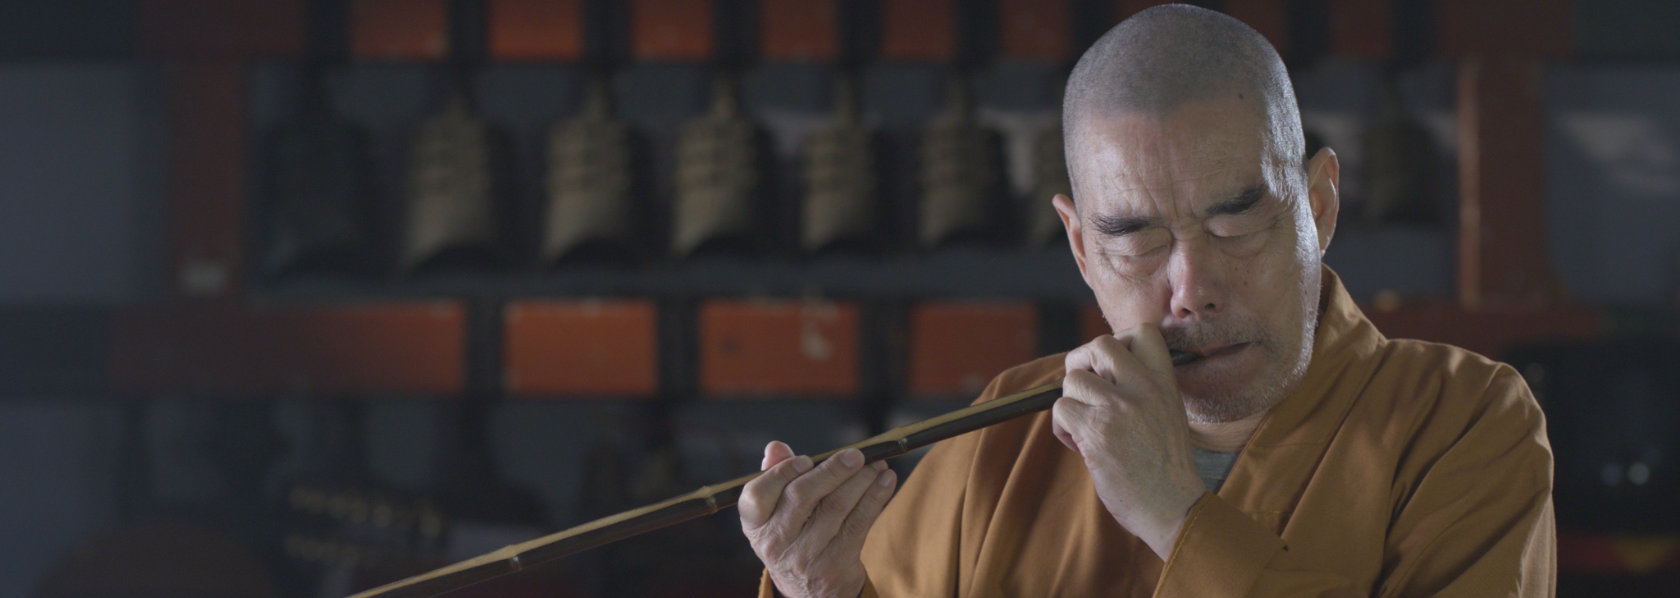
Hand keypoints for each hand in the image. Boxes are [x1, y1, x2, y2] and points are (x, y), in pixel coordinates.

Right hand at [739, 441, 896, 597]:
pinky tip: (886, 481)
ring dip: (861, 480)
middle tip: (856, 455)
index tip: (805, 459)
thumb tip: (776, 447)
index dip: (781, 473)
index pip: (757, 495)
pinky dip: (875, 497)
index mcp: (756, 523)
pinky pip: (858, 523)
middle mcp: (775, 541)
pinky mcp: (834, 563)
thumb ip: (775, 475)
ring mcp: (805, 555)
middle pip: (801, 496)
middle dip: (832, 470)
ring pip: (836, 507)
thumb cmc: (794, 534)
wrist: (810, 588)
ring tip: (876, 464)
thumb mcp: (776, 512)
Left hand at [1051, 324, 1206, 558]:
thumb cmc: (1165, 467)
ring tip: (1086, 429)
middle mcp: (1143, 389)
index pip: (1142, 332)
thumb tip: (1097, 368)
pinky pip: (1060, 409)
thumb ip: (1141, 387)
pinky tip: (1079, 446)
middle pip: (1098, 344)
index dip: (1118, 341)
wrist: (1173, 508)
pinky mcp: (1096, 431)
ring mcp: (1119, 408)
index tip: (1110, 366)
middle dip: (1081, 363)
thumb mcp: (1167, 413)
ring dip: (1071, 403)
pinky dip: (1062, 428)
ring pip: (1072, 379)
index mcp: (1164, 383)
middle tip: (1085, 390)